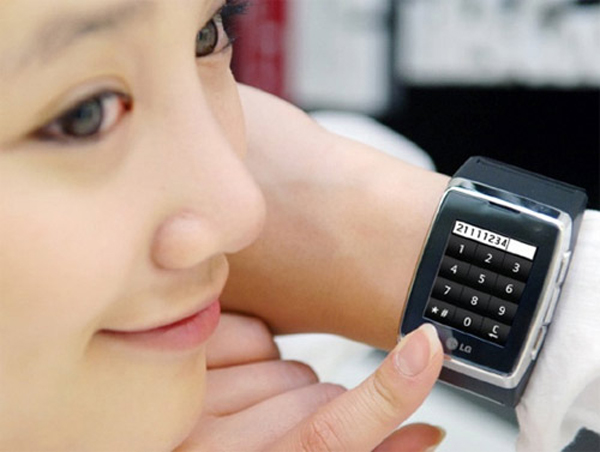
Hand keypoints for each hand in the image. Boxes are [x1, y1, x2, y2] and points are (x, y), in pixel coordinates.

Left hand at [176, 317, 444, 450]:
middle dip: (320, 407)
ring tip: (253, 411)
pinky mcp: (178, 356)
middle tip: (289, 429)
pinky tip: (237, 380)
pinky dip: (260, 351)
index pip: (324, 436)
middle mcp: (199, 441)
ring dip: (287, 382)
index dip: (385, 395)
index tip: (426, 348)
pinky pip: (254, 332)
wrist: (147, 445)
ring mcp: (181, 394)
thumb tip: (428, 432)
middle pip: (314, 393)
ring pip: (287, 362)